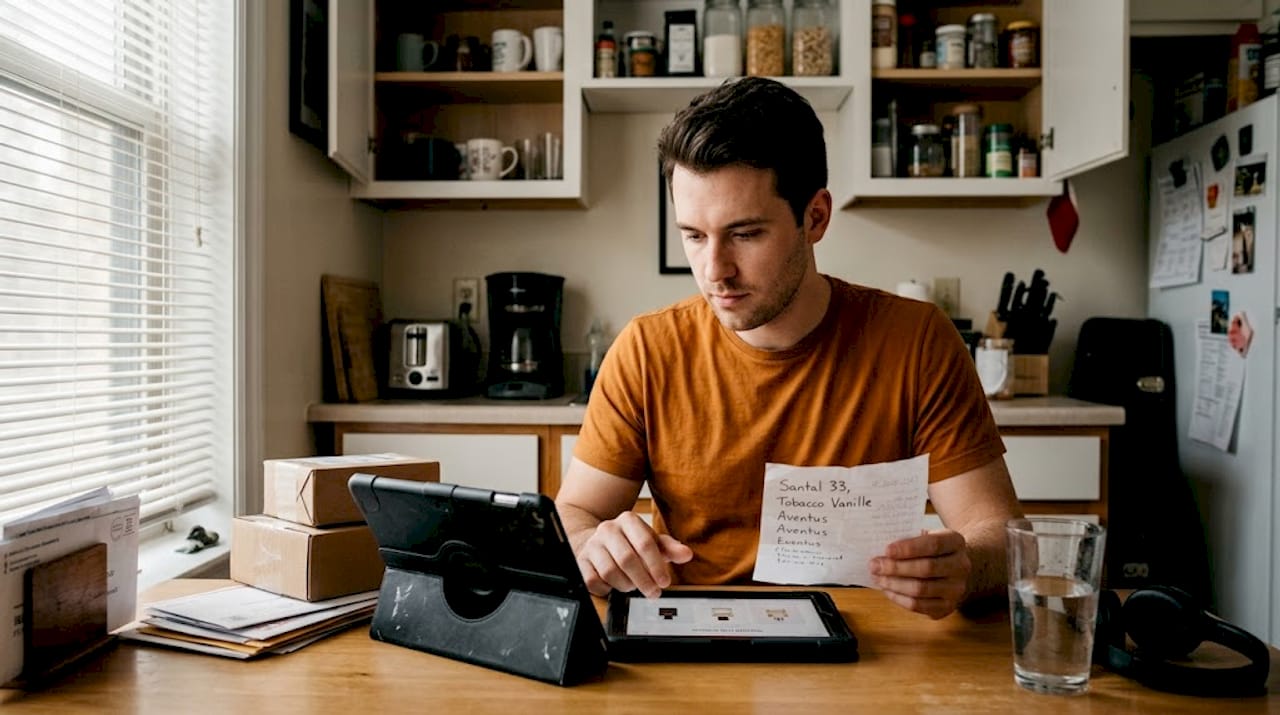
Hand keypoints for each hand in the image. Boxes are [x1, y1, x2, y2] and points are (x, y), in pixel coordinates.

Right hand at [573, 511, 692, 598]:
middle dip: (643, 580)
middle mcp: (608, 529)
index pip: (645, 543)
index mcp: (628, 520)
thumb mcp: (651, 542)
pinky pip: (594, 581)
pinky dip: (607, 588)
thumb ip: (669, 548)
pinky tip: (615, 585)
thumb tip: (686, 554)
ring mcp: (592, 545)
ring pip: (610, 572)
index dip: (656, 566)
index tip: (665, 582)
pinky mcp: (581, 561)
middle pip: (627, 559)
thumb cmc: (629, 543)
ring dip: (626, 585)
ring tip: (633, 585)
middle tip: (653, 592)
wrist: (596, 541)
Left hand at [869, 530, 970, 618]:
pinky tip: (887, 590)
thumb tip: (882, 551)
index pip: (933, 544)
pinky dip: (898, 598)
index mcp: (956, 542)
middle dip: (896, 568)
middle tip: (874, 565)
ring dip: (894, 584)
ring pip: (921, 590)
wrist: (956, 569)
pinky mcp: (947, 607)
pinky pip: (918, 605)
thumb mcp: (928, 536)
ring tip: (878, 578)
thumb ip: (910, 539)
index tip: (886, 550)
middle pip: (926, 568)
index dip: (908, 548)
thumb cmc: (934, 550)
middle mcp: (961, 566)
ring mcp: (956, 589)